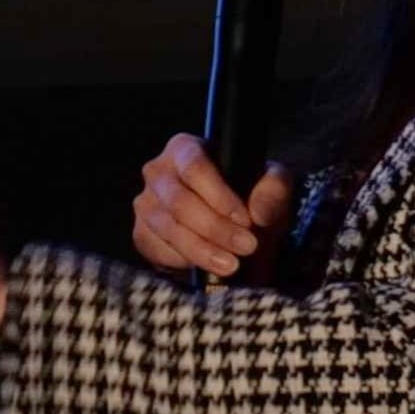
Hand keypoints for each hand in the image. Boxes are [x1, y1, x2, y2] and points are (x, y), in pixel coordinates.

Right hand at [129, 133, 294, 282]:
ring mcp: (145, 203)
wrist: (232, 228)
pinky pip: (157, 248)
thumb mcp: (271, 187)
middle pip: (180, 201)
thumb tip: (259, 213)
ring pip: (169, 228)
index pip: (195, 168)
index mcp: (184, 148)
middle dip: (216, 228)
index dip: (219, 196)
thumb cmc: (249, 197)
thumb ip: (273, 191)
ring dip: (203, 250)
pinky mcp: (141, 233)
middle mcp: (157, 171)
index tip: (246, 220)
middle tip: (247, 247)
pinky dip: (185, 260)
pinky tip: (207, 265)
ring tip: (232, 264)